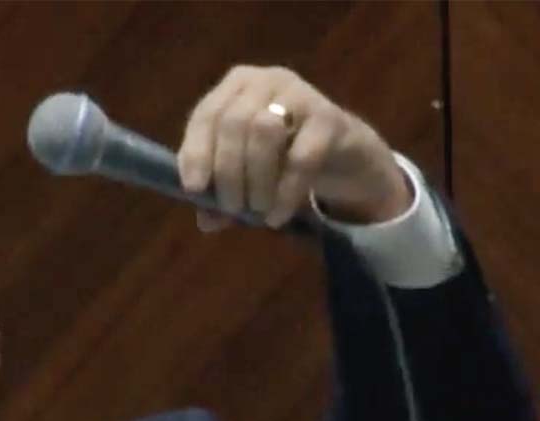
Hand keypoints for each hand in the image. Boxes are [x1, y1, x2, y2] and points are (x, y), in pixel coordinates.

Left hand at [176, 65, 413, 230]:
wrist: (344, 155)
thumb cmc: (283, 158)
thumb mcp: (247, 175)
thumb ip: (223, 194)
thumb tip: (205, 222)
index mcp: (237, 86)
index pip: (206, 114)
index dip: (196, 152)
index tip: (194, 189)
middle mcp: (267, 80)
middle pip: (233, 122)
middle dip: (228, 172)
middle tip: (233, 209)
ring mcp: (300, 93)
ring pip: (265, 130)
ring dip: (256, 179)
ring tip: (257, 211)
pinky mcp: (330, 117)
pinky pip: (302, 157)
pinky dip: (286, 192)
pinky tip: (277, 216)